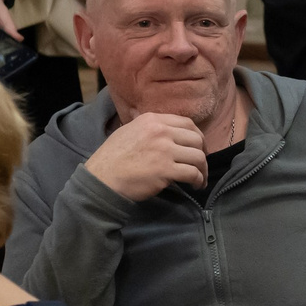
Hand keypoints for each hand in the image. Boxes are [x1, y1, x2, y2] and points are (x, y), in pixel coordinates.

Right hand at [83, 110, 205, 199]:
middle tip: (200, 164)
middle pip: (196, 139)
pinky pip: (192, 173)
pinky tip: (196, 185)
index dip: (197, 136)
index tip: (198, 147)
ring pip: (198, 157)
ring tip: (200, 178)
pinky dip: (198, 180)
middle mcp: (161, 132)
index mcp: (152, 120)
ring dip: (202, 169)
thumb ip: (147, 126)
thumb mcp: (128, 131)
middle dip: (202, 153)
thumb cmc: (113, 158)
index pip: (187, 123)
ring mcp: (164, 150)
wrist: (102, 178)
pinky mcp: (166, 170)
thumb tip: (160, 123)